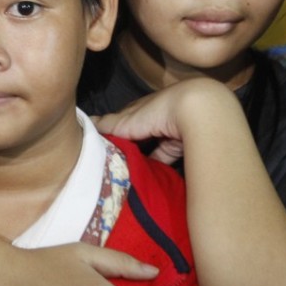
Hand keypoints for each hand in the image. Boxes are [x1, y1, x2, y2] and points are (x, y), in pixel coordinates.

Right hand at [93, 78, 238, 164]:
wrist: (197, 112)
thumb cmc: (158, 110)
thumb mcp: (128, 119)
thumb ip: (108, 124)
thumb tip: (87, 123)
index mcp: (142, 107)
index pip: (123, 120)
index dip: (112, 132)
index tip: (99, 146)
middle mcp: (156, 118)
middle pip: (138, 135)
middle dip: (127, 147)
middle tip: (111, 164)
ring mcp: (171, 132)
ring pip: (151, 149)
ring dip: (141, 160)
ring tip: (125, 175)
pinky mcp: (182, 148)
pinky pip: (164, 160)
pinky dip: (156, 168)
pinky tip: (145, 179)